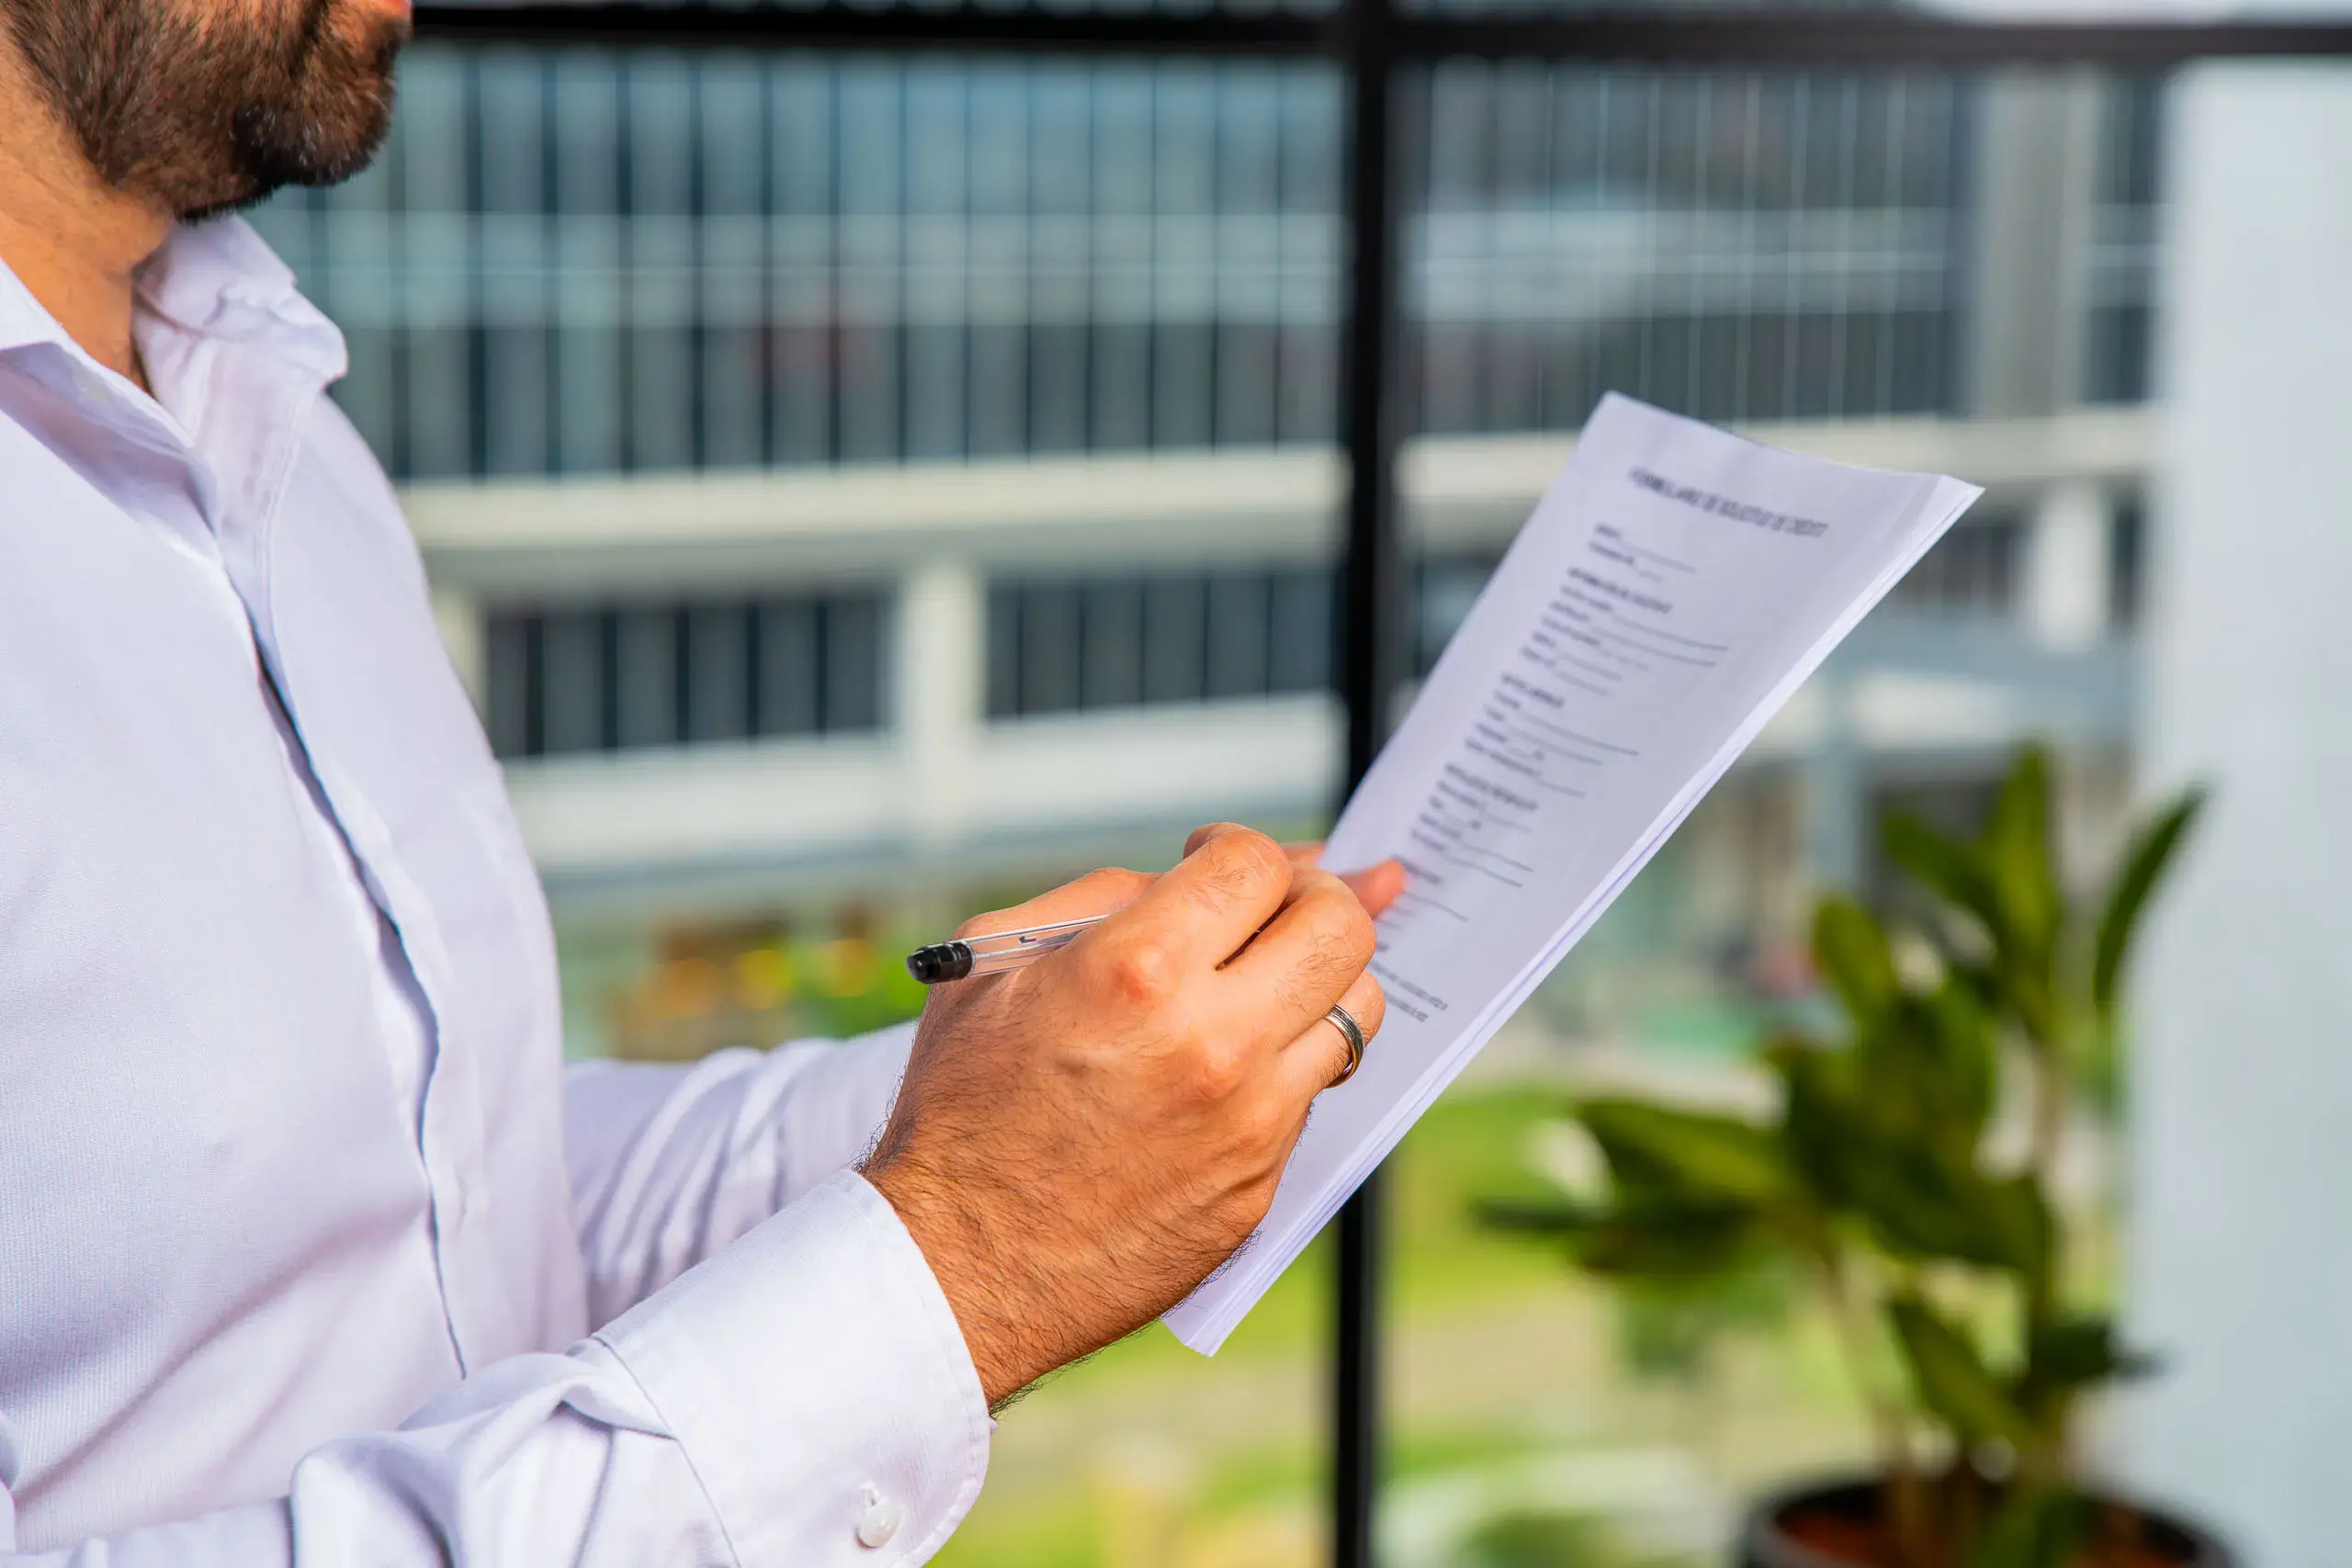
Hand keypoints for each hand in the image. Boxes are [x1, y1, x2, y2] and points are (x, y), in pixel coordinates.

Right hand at [863, 826, 1397, 1403]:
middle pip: (1340, 926)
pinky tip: (1223, 1071)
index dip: (1236, 846)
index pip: (1259, 863)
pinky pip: (1311, 1095)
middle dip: (1316, 895)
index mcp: (1138, 971)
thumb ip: (1108, 897)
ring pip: (1357, 1010)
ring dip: (1316, 982)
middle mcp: (1212, 1042)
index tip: (1209, 865)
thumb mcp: (997, 961)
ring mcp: (1248, 1122)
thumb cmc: (963, 1104)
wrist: (955, 1261)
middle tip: (1271, 908)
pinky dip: (1282, 1065)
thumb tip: (1203, 870)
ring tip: (1260, 986)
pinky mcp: (1260, 1186)